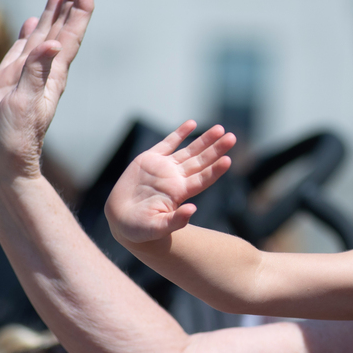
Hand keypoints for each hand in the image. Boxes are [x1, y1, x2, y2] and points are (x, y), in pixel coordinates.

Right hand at [0, 0, 94, 184]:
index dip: (80, 9)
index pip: (72, 34)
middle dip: (70, 2)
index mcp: (53, 73)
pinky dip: (29, 33)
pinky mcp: (9, 80)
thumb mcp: (26, 105)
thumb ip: (36, 73)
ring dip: (52, 11)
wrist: (1, 161)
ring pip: (43, 34)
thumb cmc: (15, 138)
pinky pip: (22, 49)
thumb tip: (53, 45)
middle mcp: (45, 70)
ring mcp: (28, 73)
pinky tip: (30, 23)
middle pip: (62, 27)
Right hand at [105, 122, 235, 244]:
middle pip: (201, 162)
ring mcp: (164, 168)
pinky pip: (167, 143)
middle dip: (216, 149)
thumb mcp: (156, 228)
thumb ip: (175, 221)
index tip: (228, 160)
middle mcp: (176, 178)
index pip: (202, 179)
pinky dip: (179, 133)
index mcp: (180, 194)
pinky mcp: (149, 159)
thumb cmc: (140, 229)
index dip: (215, 170)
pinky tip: (192, 123)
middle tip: (232, 137)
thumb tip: (192, 210)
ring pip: (189, 150)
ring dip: (204, 139)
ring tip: (220, 128)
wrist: (121, 220)